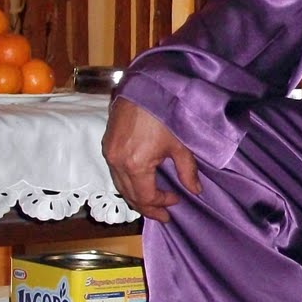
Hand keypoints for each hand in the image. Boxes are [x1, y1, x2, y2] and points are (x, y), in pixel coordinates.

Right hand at [101, 96, 202, 221]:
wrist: (144, 87)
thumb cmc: (164, 112)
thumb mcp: (180, 144)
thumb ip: (187, 170)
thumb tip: (195, 190)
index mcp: (135, 164)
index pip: (145, 197)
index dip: (161, 204)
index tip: (176, 202)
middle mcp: (117, 162)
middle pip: (129, 195)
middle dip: (147, 207)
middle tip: (163, 214)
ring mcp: (108, 153)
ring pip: (120, 185)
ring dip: (135, 196)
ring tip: (153, 203)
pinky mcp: (106, 144)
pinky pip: (115, 172)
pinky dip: (127, 182)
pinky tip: (140, 183)